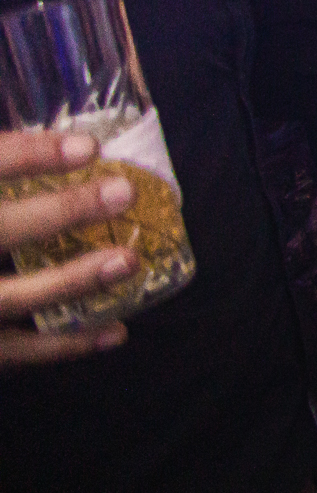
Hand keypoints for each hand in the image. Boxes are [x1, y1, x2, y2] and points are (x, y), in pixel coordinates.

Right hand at [2, 131, 138, 366]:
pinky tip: (116, 330)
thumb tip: (47, 141)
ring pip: (8, 298)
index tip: (89, 147)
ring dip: (71, 281)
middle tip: (123, 192)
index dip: (28, 156)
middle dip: (59, 213)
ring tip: (128, 260)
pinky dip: (66, 345)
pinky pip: (16, 351)